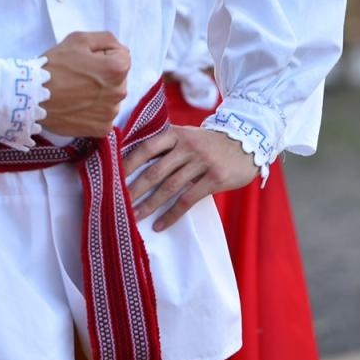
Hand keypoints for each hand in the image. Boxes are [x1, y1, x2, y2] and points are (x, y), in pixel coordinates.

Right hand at [40, 31, 130, 137]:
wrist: (32, 97)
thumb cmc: (55, 65)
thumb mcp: (78, 39)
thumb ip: (106, 39)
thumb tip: (120, 49)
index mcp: (117, 69)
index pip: (122, 55)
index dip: (104, 54)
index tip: (86, 59)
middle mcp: (120, 92)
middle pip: (118, 77)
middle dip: (104, 74)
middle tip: (79, 76)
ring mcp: (111, 113)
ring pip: (111, 97)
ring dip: (100, 93)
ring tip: (76, 92)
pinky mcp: (101, 128)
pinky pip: (104, 115)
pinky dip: (94, 111)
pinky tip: (78, 106)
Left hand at [122, 126, 259, 231]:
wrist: (247, 142)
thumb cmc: (209, 143)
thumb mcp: (188, 136)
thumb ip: (166, 146)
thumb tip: (134, 162)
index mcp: (176, 134)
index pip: (146, 148)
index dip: (128, 163)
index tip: (112, 177)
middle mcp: (187, 146)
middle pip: (155, 170)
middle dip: (134, 189)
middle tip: (116, 202)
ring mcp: (201, 162)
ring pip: (169, 187)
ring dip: (149, 204)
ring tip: (134, 217)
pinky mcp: (214, 178)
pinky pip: (188, 199)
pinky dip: (171, 214)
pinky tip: (159, 225)